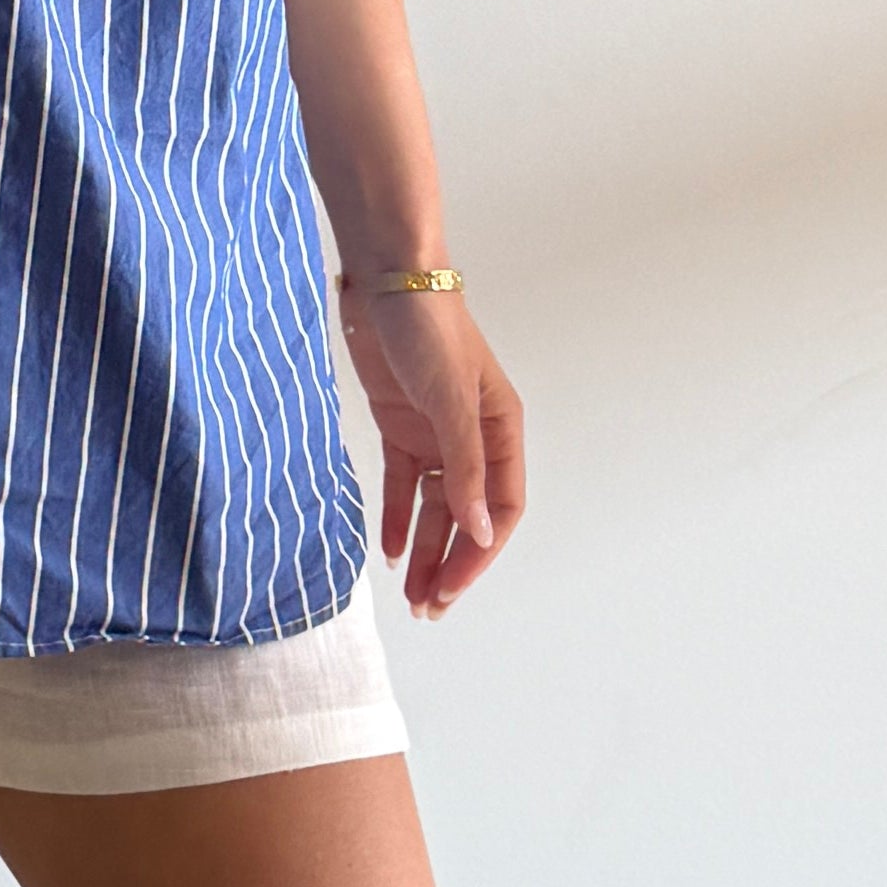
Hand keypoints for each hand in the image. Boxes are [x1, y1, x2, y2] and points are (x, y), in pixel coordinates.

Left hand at [340, 284, 524, 618]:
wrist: (385, 278)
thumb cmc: (428, 328)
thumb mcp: (450, 401)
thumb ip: (464, 468)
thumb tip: (480, 529)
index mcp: (501, 430)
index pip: (501, 508)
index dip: (480, 552)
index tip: (451, 588)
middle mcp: (473, 437)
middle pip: (468, 516)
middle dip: (452, 563)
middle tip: (431, 608)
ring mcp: (436, 432)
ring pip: (436, 507)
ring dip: (425, 549)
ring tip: (411, 595)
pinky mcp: (401, 424)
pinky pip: (405, 484)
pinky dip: (399, 517)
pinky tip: (389, 550)